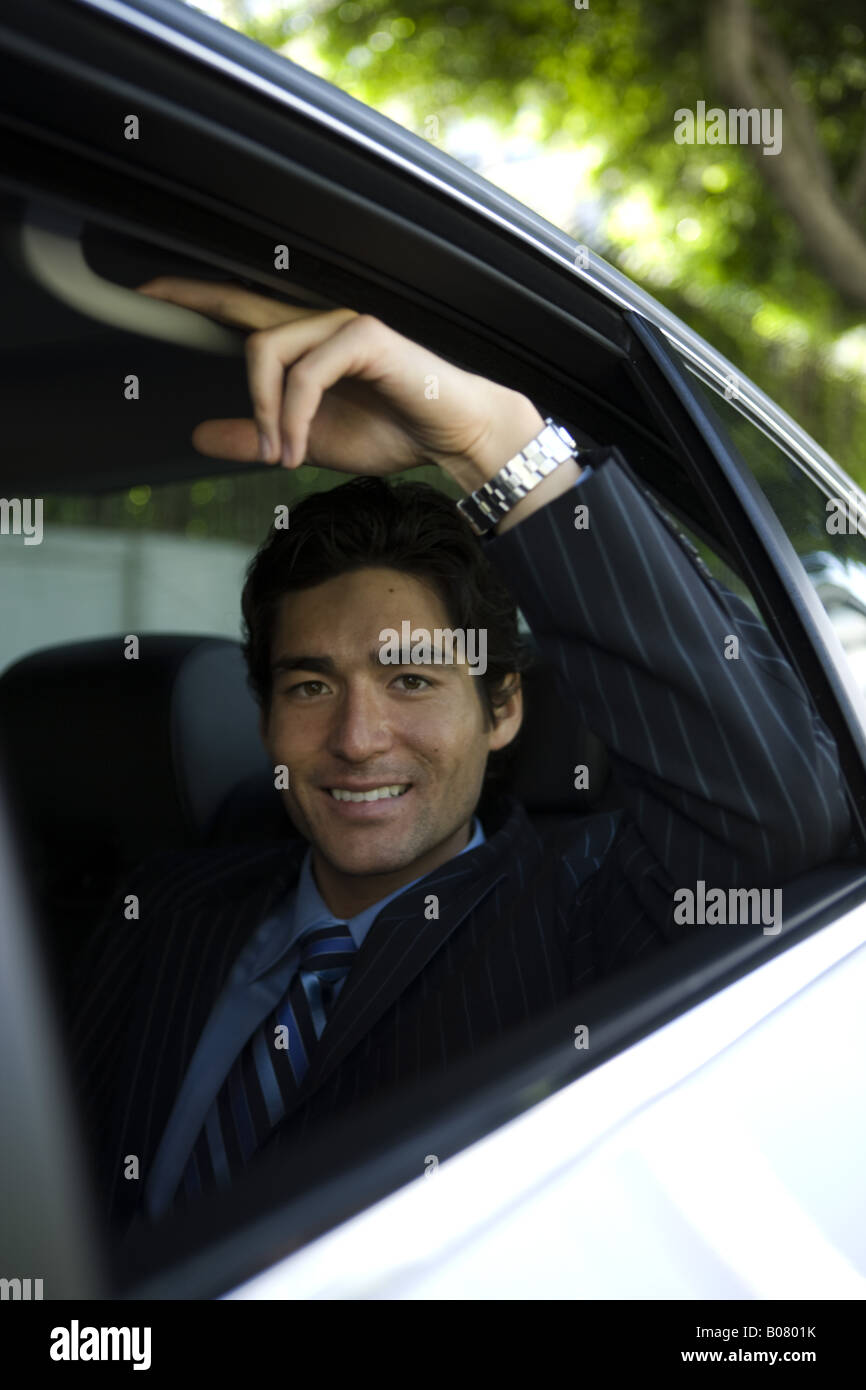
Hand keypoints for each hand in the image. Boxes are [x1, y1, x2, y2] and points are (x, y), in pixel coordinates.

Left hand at [135, 278, 543, 485]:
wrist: (455, 437)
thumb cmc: (395, 431)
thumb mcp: (309, 443)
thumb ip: (258, 437)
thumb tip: (199, 435)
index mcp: (306, 344)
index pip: (241, 311)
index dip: (195, 298)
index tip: (147, 293)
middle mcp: (320, 324)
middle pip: (245, 312)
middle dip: (196, 303)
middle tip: (153, 308)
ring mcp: (342, 325)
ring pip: (269, 349)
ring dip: (264, 411)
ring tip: (279, 455)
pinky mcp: (365, 337)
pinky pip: (307, 373)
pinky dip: (293, 416)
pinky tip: (299, 449)